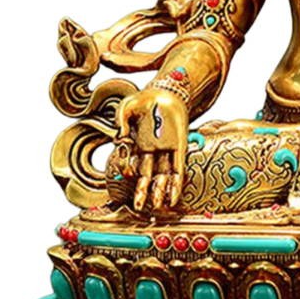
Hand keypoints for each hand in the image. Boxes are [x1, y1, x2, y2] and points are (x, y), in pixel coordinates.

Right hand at [115, 87, 188, 211]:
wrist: (167, 91)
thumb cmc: (146, 99)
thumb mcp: (127, 107)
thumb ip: (119, 119)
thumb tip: (119, 137)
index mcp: (137, 144)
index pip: (131, 164)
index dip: (127, 172)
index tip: (125, 176)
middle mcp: (152, 151)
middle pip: (147, 176)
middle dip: (142, 192)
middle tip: (137, 207)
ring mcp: (166, 150)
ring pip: (162, 176)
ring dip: (159, 191)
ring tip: (156, 207)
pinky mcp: (180, 148)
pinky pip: (178, 169)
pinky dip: (176, 184)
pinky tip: (173, 196)